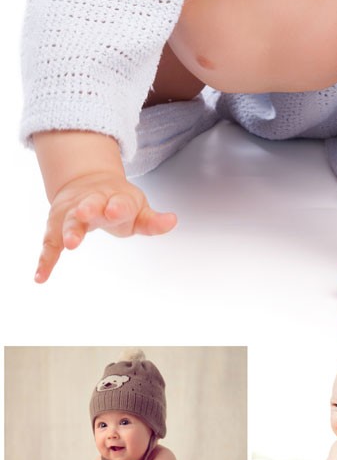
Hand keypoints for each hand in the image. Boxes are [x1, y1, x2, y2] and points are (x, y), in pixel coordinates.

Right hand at [35, 172, 176, 282]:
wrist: (86, 182)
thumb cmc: (118, 202)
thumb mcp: (138, 209)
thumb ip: (153, 221)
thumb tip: (173, 221)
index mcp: (115, 199)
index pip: (118, 203)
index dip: (116, 207)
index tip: (114, 211)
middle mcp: (91, 202)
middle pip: (88, 206)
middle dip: (87, 210)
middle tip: (84, 216)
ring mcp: (72, 212)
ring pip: (68, 221)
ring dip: (68, 232)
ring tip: (68, 244)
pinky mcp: (57, 225)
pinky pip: (49, 244)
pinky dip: (45, 260)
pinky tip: (40, 277)